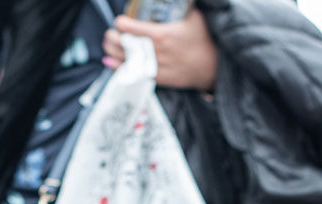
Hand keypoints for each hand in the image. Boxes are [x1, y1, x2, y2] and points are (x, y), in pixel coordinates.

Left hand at [102, 10, 218, 90]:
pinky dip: (120, 68)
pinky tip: (110, 63)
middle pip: (126, 45)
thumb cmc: (205, 39)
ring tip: (107, 46)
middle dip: (114, 38)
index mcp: (163, 35)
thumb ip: (182, 5)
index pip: (133, 28)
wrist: (214, 66)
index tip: (120, 20)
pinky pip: (135, 74)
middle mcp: (157, 52)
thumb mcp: (194, 16)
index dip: (122, 23)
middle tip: (110, 33)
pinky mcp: (159, 78)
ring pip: (128, 60)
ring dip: (113, 53)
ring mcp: (157, 67)